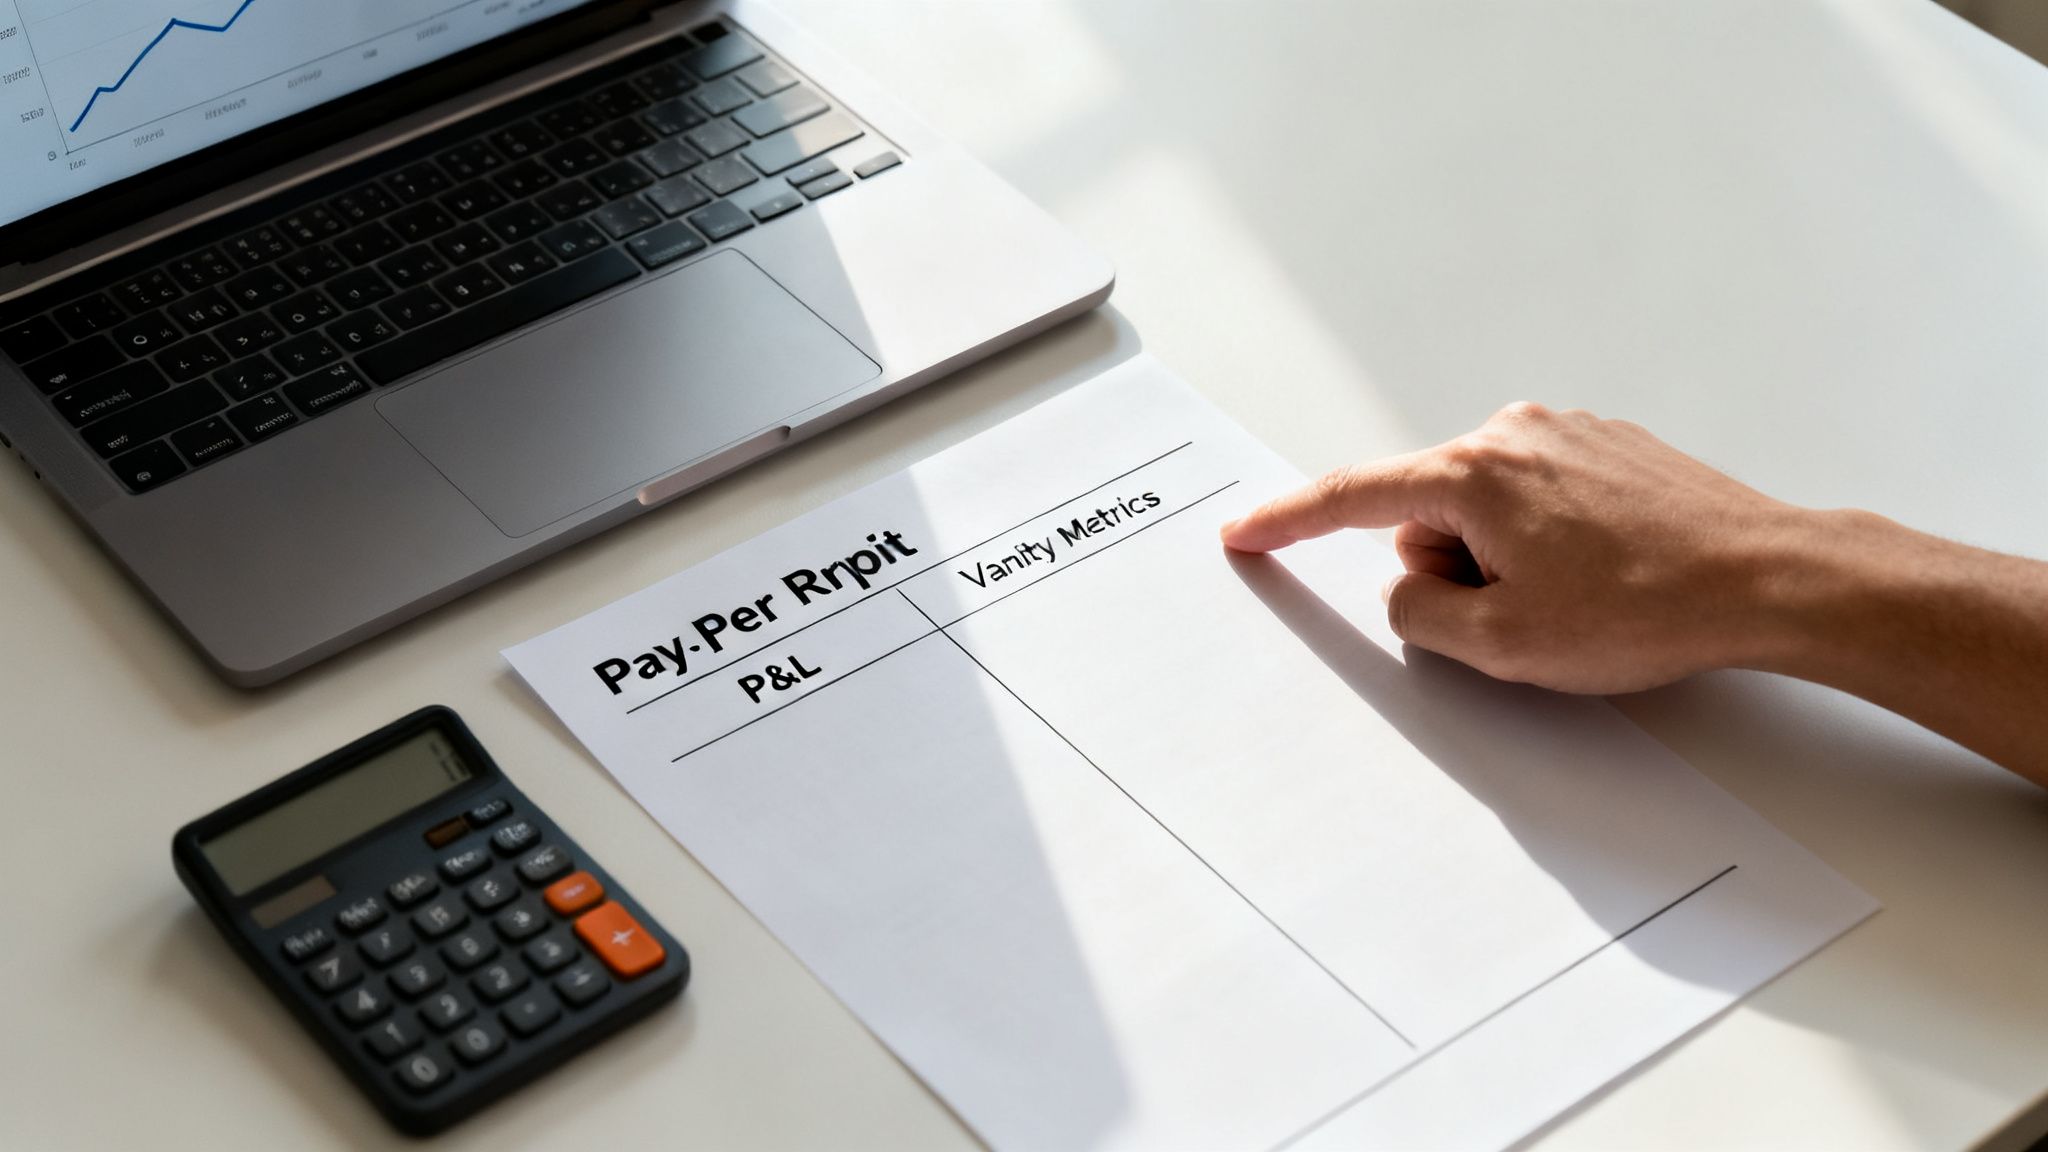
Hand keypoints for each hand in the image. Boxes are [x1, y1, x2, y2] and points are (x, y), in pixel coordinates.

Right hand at [1220, 402, 1807, 693]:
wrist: (1768, 578)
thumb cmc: (1647, 608)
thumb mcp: (1502, 644)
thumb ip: (1418, 613)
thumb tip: (1412, 587)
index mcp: (1473, 473)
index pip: (1351, 496)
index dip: (1289, 522)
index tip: (1246, 532)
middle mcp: (1514, 432)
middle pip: (1428, 513)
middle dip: (1452, 571)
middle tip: (1523, 616)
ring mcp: (1567, 433)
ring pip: (1486, 510)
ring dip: (1506, 561)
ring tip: (1581, 597)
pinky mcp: (1611, 447)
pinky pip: (1540, 500)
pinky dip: (1550, 543)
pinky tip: (1607, 574)